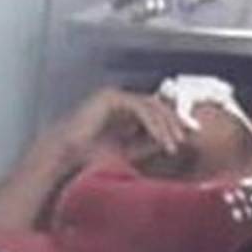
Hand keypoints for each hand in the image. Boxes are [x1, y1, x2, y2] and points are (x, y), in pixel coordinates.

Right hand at [58, 88, 187, 164]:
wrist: (68, 156)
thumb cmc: (93, 155)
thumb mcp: (130, 150)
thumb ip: (149, 142)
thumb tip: (172, 138)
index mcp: (122, 109)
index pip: (153, 111)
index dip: (170, 123)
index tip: (184, 138)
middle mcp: (119, 99)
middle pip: (155, 104)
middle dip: (172, 121)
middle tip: (183, 138)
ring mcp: (114, 95)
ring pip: (149, 104)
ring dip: (164, 124)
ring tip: (172, 142)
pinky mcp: (110, 97)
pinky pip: (139, 107)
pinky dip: (152, 123)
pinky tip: (159, 137)